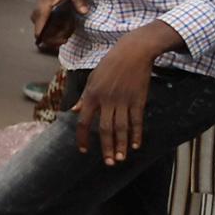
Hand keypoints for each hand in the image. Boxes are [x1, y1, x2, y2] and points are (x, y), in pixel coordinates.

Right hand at [32, 0, 86, 51]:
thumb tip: (84, 12)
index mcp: (44, 7)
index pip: (39, 27)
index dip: (45, 38)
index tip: (56, 42)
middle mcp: (39, 10)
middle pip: (39, 31)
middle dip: (52, 38)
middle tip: (65, 39)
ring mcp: (40, 10)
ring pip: (42, 28)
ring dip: (53, 33)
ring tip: (67, 33)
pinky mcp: (43, 10)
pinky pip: (45, 23)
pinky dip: (53, 27)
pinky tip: (66, 25)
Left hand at [74, 27, 172, 165]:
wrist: (133, 52)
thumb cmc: (110, 65)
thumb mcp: (92, 79)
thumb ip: (84, 97)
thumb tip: (75, 111)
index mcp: (92, 95)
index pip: (84, 122)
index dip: (83, 137)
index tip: (84, 151)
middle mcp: (106, 100)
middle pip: (105, 129)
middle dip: (107, 147)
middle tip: (109, 163)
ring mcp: (123, 100)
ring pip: (121, 128)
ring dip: (122, 145)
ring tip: (121, 159)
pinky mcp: (138, 100)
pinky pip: (137, 120)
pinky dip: (137, 134)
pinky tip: (136, 145)